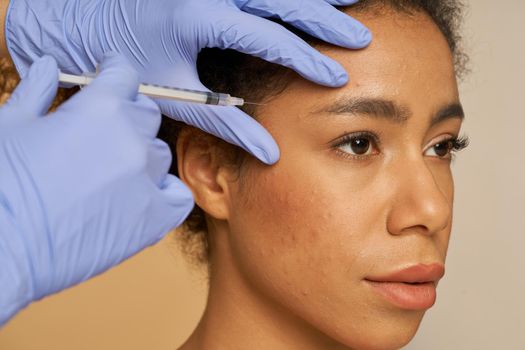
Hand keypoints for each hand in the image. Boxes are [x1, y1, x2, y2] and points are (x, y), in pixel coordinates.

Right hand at [0, 54, 193, 324]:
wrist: (1, 250)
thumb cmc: (0, 185)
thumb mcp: (9, 125)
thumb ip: (37, 91)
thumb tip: (49, 66)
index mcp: (101, 108)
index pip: (125, 75)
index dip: (116, 71)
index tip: (111, 73)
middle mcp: (133, 139)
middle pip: (146, 114)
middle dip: (126, 115)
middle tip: (101, 131)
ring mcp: (147, 180)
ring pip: (158, 154)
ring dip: (139, 156)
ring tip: (108, 173)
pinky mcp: (155, 220)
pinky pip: (178, 196)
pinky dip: (165, 192)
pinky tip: (142, 196)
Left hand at [5, 0, 370, 164]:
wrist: (87, 19)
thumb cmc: (132, 61)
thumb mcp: (175, 95)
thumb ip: (224, 123)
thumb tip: (269, 153)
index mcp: (198, 19)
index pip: (266, 38)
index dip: (305, 57)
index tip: (337, 74)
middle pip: (280, 0)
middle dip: (325, 19)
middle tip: (360, 36)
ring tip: (353, 2)